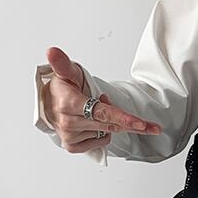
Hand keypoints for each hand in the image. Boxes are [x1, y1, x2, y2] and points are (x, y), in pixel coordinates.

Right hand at [42, 46, 162, 153]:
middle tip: (151, 126)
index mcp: (68, 104)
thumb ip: (62, 63)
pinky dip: (102, 134)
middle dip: (131, 124)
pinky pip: (99, 142)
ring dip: (110, 122)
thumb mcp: (65, 72)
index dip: (124, 117)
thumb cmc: (60, 89)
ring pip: (106, 132)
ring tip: (97, 110)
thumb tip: (52, 51)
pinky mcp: (72, 146)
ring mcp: (70, 136)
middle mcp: (69, 122)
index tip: (142, 124)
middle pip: (110, 124)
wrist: (46, 105)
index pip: (102, 112)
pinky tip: (94, 125)